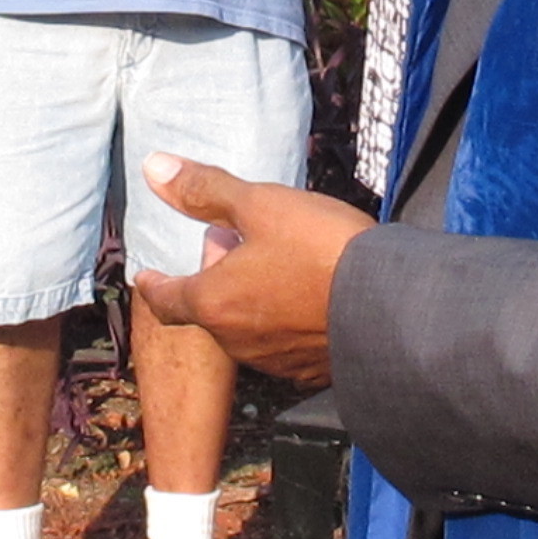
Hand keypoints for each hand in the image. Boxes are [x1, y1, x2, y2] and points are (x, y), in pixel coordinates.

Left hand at [127, 153, 373, 388]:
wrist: (391, 307)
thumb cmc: (321, 251)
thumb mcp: (261, 204)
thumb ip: (205, 189)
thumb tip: (154, 168)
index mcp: (214, 302)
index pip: (166, 299)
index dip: (154, 285)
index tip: (146, 279)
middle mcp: (237, 340)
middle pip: (209, 308)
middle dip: (213, 276)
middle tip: (232, 240)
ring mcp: (275, 360)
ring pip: (246, 326)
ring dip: (247, 296)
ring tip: (274, 261)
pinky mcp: (312, 370)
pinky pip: (283, 342)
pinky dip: (281, 318)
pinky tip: (307, 296)